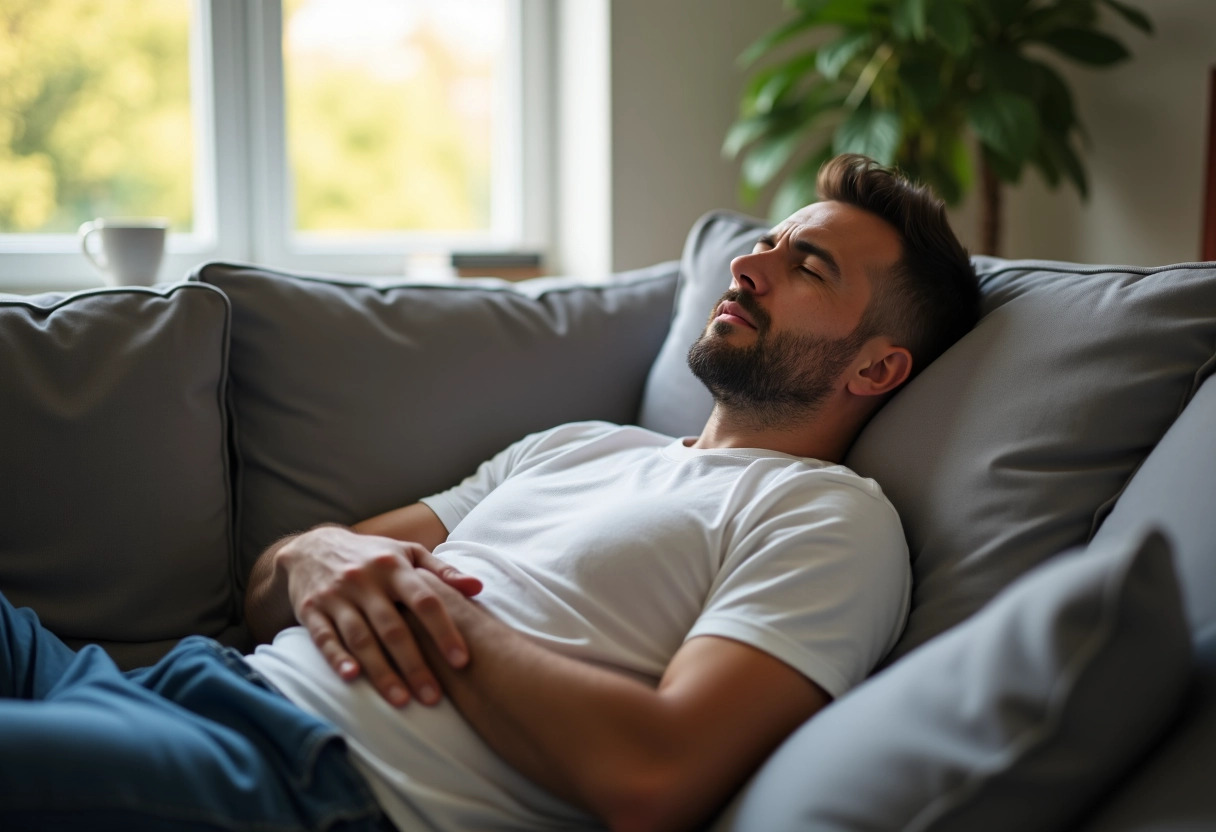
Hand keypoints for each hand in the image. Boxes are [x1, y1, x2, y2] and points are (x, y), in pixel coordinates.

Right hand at [275, 525, 482, 706]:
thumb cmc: (373, 554)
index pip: (425, 600)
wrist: (312, 546)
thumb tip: (478, 588)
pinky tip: (352, 678)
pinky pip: (324, 637)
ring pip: (361, 638)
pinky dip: (337, 658)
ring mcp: (336, 596)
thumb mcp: (407, 552)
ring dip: (381, 671)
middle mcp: (365, 580)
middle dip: (415, 665)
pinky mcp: (311, 610)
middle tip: (433, 697)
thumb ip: (442, 571)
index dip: (444, 631)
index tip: (462, 661)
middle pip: (394, 627)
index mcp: (394, 566)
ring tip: (402, 701)